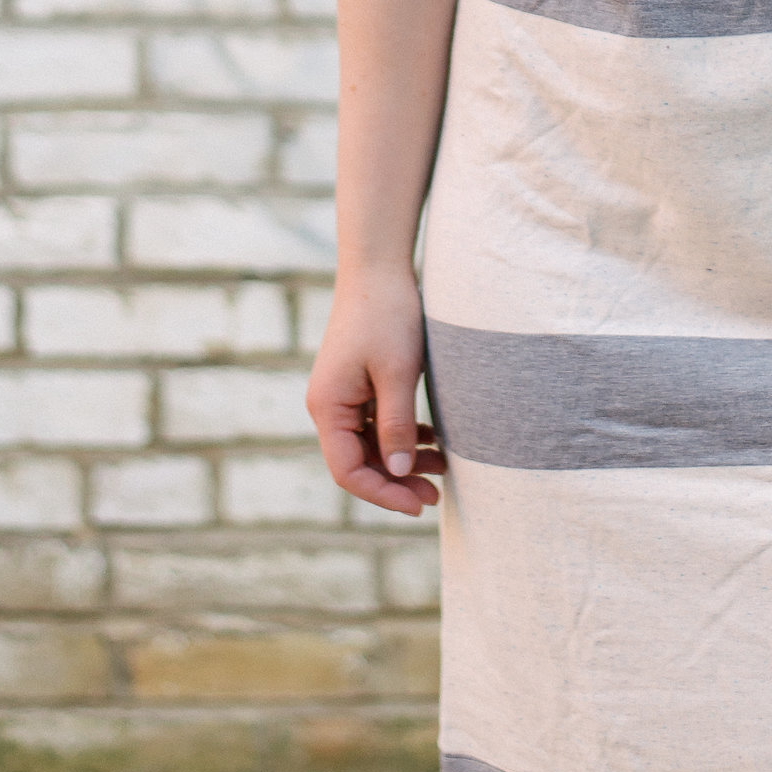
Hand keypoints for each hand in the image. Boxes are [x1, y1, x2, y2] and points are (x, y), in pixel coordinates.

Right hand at [306, 268, 446, 517]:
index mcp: (328, 407)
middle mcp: (330, 406)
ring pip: (372, 445)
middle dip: (397, 482)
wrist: (380, 267)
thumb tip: (398, 474)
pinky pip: (378, 424)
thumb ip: (397, 425)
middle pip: (360, 462)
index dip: (382, 494)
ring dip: (404, 460)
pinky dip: (403, 435)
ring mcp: (344, 395)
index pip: (348, 471)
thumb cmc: (388, 315)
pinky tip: (432, 440)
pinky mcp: (359, 384)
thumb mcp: (397, 373)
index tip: (417, 504)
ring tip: (443, 468)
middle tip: (436, 495)